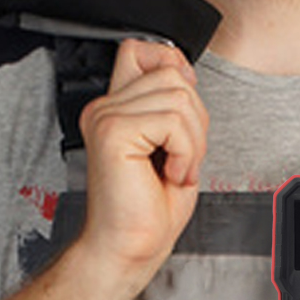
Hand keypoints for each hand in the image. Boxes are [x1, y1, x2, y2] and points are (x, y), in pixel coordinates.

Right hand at [77, 37, 208, 282]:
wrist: (129, 249)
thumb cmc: (148, 211)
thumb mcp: (172, 146)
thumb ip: (173, 105)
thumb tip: (185, 70)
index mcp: (115, 108)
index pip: (144, 50)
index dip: (174, 70)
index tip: (182, 119)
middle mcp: (105, 108)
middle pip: (173, 74)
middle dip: (195, 121)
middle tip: (181, 160)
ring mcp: (105, 117)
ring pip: (178, 96)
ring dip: (192, 141)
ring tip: (175, 170)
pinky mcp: (113, 132)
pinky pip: (172, 121)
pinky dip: (184, 152)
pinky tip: (169, 174)